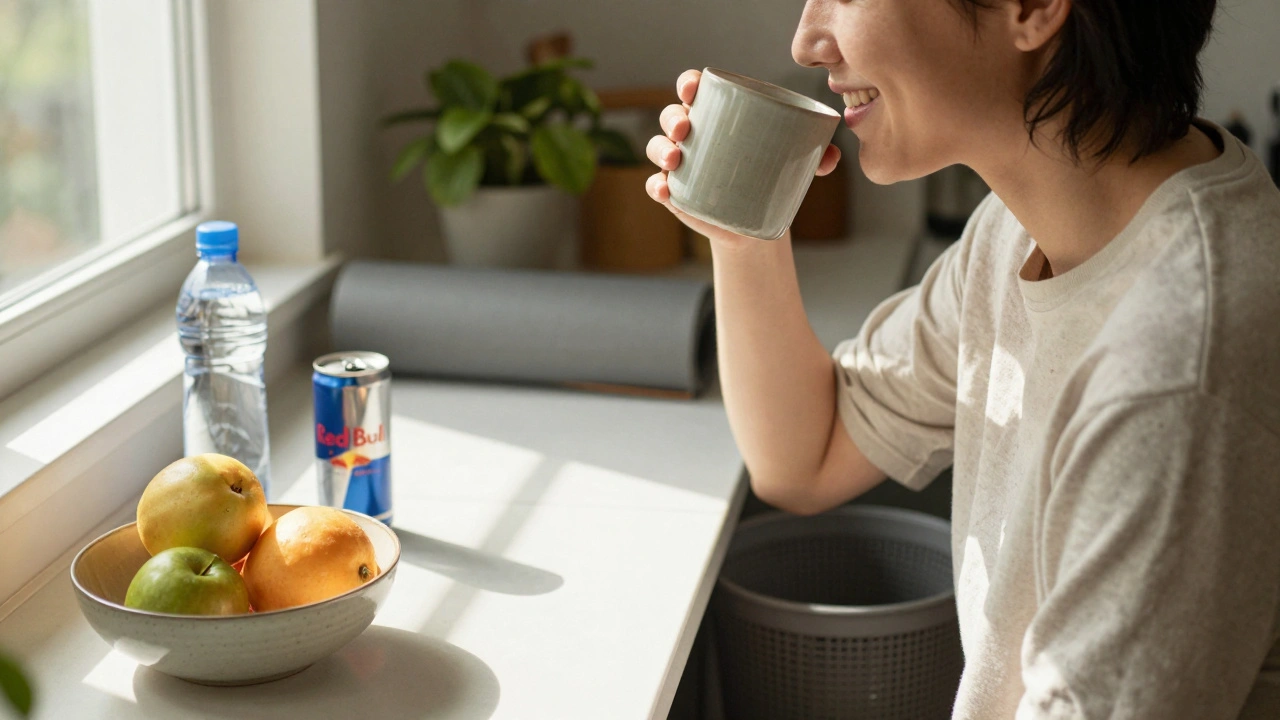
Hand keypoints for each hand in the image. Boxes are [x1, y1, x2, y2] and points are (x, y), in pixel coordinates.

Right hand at [645, 69, 842, 246]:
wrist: (758, 221)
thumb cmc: (772, 177)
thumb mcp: (794, 164)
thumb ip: (815, 156)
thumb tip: (832, 157)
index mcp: (718, 115)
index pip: (695, 90)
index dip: (689, 83)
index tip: (694, 87)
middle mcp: (694, 135)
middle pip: (672, 115)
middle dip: (673, 117)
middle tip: (686, 128)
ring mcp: (681, 164)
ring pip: (658, 147)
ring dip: (660, 148)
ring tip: (675, 157)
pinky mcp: (677, 194)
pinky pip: (656, 186)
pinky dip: (656, 186)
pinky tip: (664, 188)